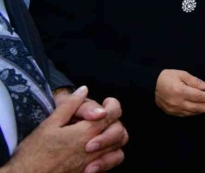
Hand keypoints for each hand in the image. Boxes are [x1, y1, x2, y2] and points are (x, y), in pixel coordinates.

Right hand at [2, 86, 124, 172]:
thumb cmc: (34, 152)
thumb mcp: (50, 124)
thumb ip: (70, 105)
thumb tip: (84, 90)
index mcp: (86, 132)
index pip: (113, 114)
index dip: (113, 105)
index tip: (108, 103)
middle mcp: (94, 149)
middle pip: (120, 133)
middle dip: (115, 123)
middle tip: (104, 119)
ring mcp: (92, 164)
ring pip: (118, 152)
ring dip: (115, 142)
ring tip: (103, 136)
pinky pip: (108, 168)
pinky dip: (108, 160)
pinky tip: (97, 155)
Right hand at [155, 69, 204, 116]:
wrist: (151, 85)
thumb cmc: (167, 77)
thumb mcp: (182, 74)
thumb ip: (196, 82)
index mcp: (180, 91)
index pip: (199, 96)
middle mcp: (178, 102)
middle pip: (197, 107)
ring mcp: (174, 109)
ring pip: (192, 112)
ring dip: (203, 111)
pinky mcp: (171, 113)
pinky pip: (186, 115)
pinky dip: (194, 113)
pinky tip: (200, 110)